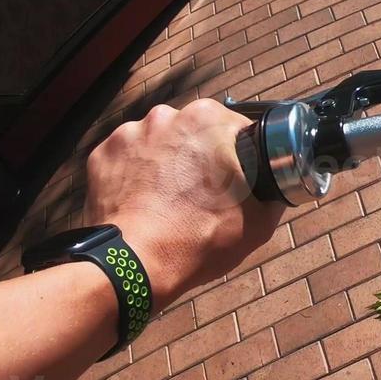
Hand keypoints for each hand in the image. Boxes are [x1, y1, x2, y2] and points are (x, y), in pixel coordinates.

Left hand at [84, 99, 283, 309]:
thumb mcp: (260, 221)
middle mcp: (166, 115)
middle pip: (193, 131)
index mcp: (209, 119)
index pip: (235, 127)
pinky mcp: (102, 153)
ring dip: (167, 162)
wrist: (136, 264)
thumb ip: (274, 194)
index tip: (236, 177)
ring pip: (159, 142)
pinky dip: (136, 174)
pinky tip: (144, 201)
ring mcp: (129, 132)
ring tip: (169, 199)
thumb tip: (277, 189)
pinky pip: (128, 158)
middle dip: (200, 154)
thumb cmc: (200, 239)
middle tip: (203, 191)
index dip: (239, 153)